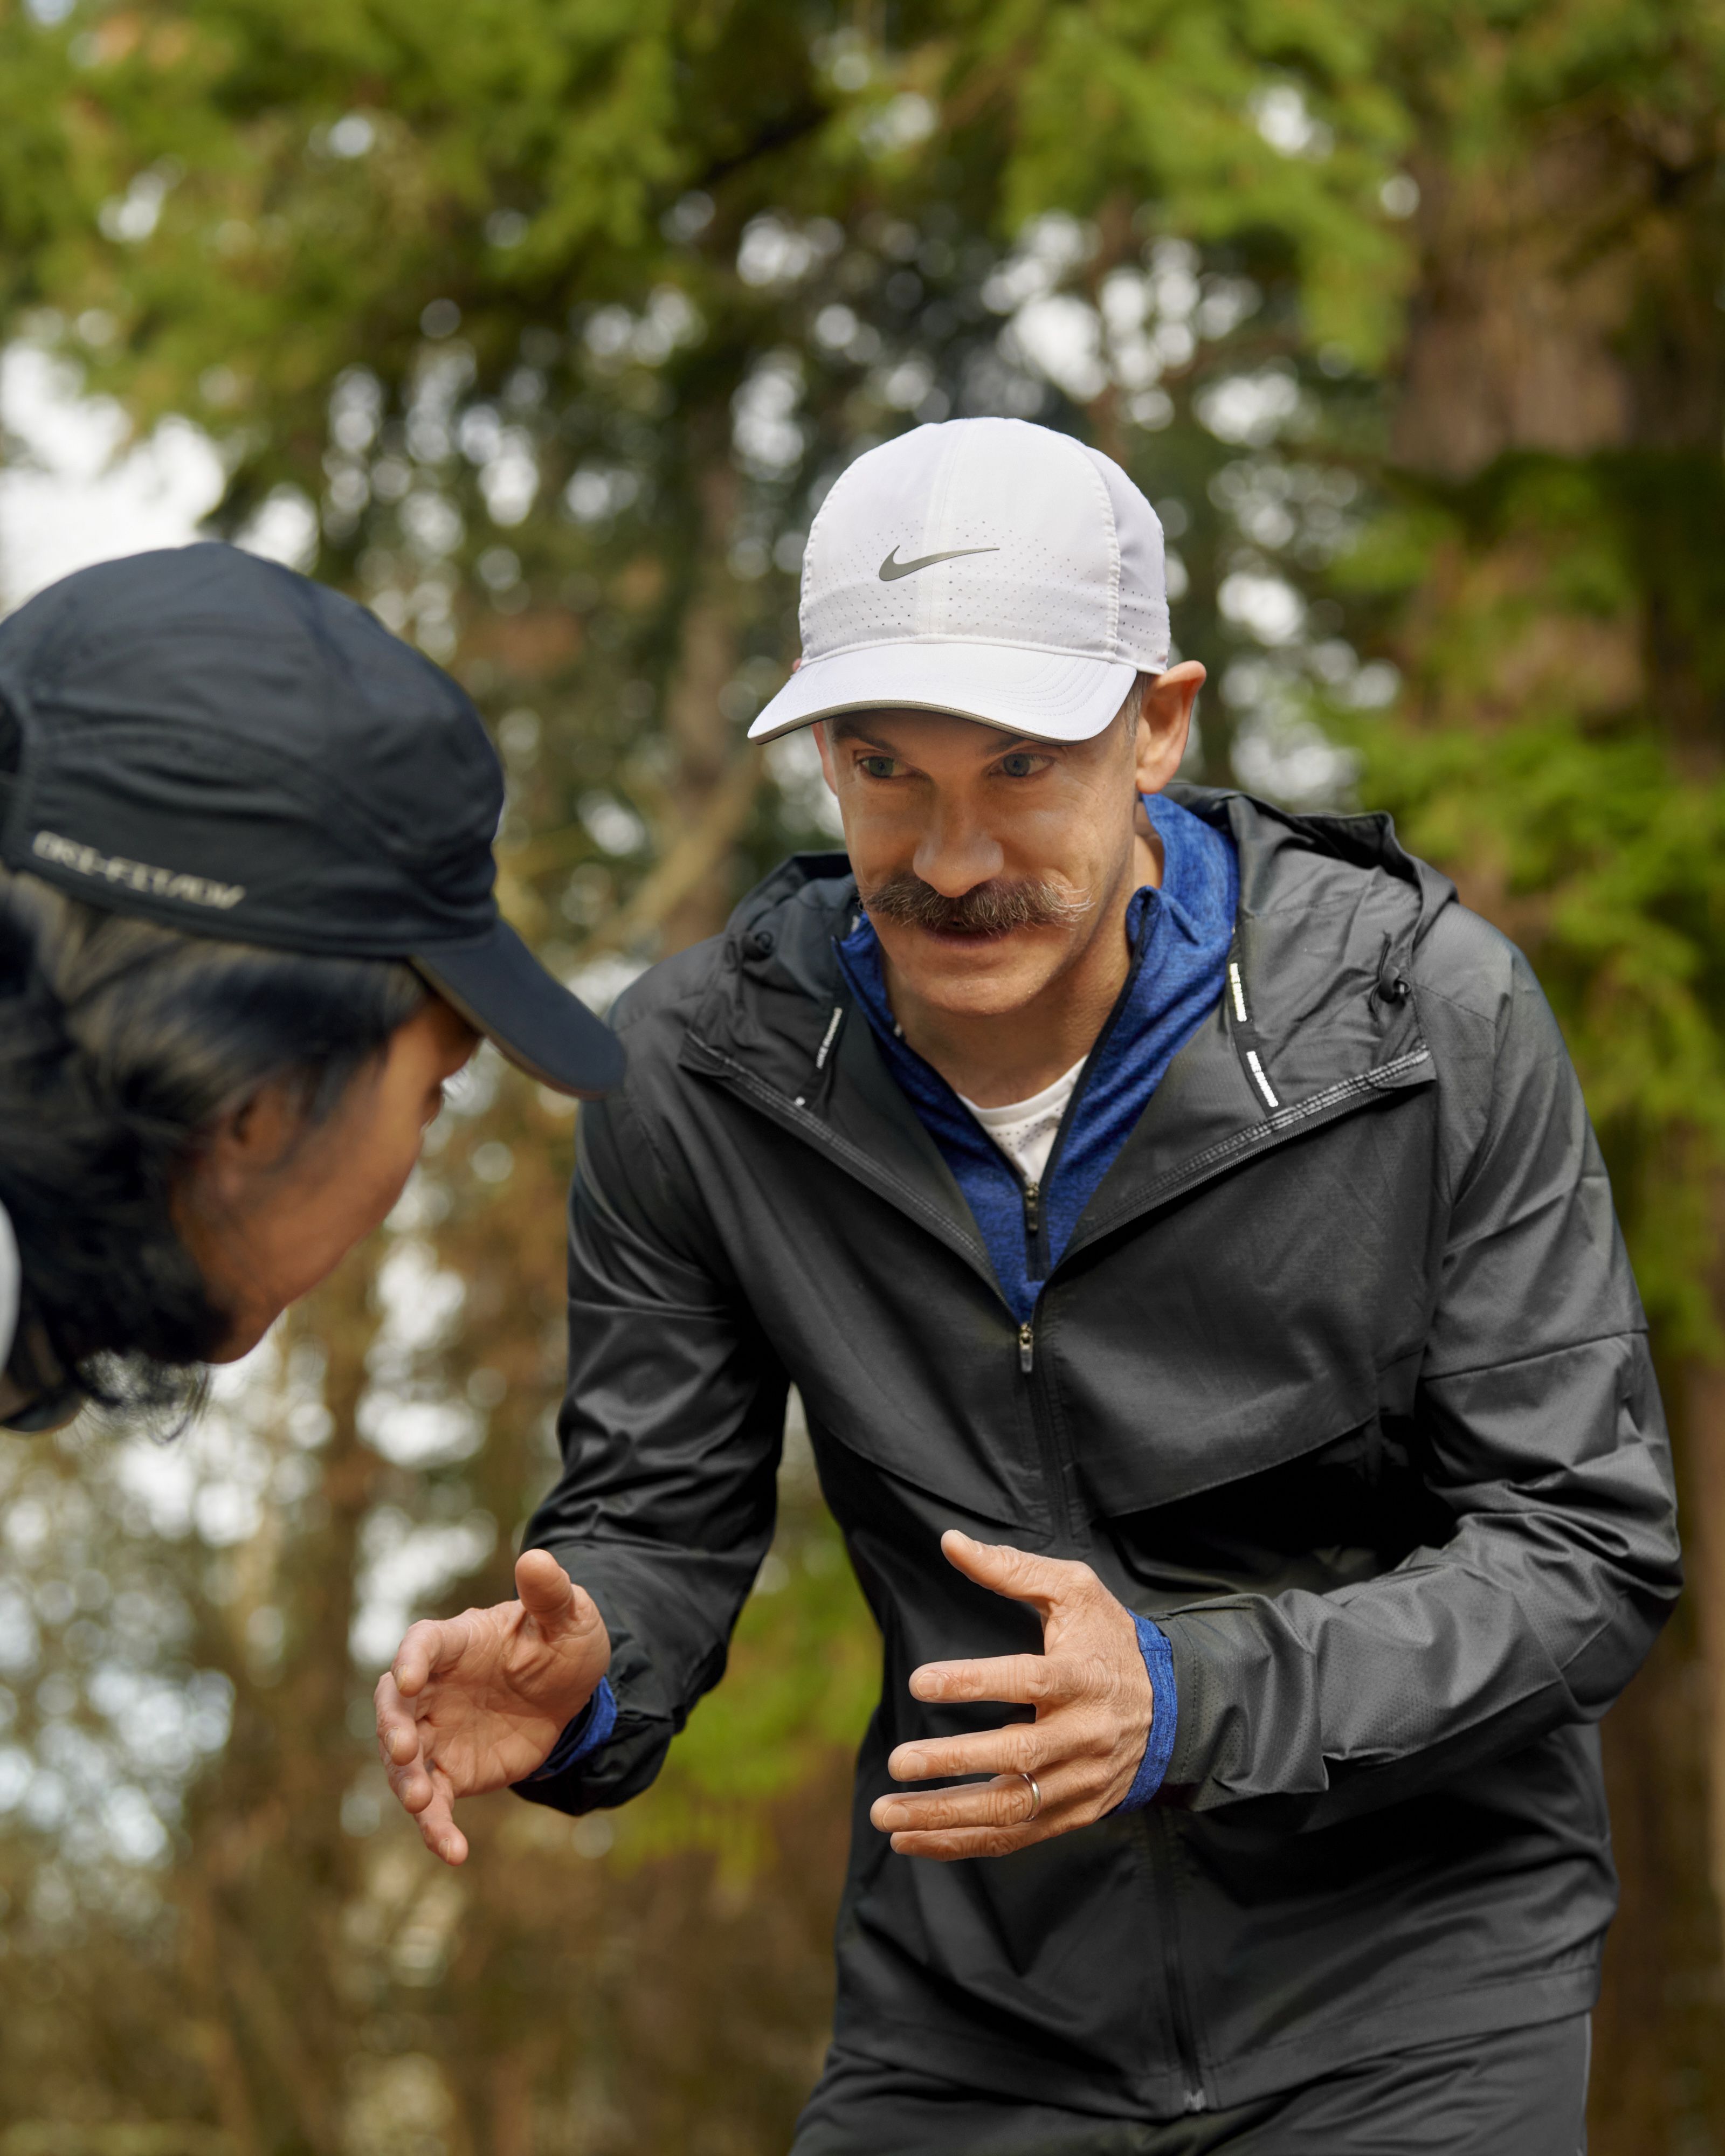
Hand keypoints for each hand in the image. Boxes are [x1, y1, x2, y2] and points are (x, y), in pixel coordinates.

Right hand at [374, 1548, 611, 1865]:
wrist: (572, 1696)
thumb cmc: (563, 1643)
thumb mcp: (569, 1617)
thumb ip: (551, 1594)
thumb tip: (537, 1557)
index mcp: (457, 1641)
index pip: (422, 1643)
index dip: (411, 1658)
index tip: (409, 1676)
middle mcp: (434, 1688)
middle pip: (395, 1705)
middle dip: (393, 1727)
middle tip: (407, 1750)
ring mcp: (437, 1732)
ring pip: (404, 1761)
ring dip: (407, 1784)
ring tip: (423, 1806)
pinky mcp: (450, 1772)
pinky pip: (434, 1803)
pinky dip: (436, 1828)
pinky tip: (453, 1852)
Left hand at [869, 1530, 1153, 1861]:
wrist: (1173, 1707)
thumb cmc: (1109, 1640)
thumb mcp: (1074, 1592)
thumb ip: (1012, 1569)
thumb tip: (950, 1542)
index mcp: (1083, 1676)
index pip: (1026, 1681)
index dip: (972, 1681)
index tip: (917, 1681)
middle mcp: (1084, 1735)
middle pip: (1017, 1757)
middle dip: (954, 1763)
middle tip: (897, 1761)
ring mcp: (1079, 1782)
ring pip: (1010, 1810)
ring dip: (943, 1818)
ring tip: (885, 1813)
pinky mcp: (1073, 1813)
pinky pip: (1014, 1838)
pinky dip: (961, 1844)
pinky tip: (912, 1839)